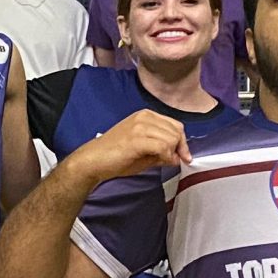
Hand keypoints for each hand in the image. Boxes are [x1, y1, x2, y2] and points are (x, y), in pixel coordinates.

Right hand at [69, 110, 190, 184]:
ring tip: (162, 161)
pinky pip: (162, 146)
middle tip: (173, 161)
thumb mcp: (143, 151)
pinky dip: (166, 156)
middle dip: (179, 148)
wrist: (94, 160)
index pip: (175, 125)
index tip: (183, 156)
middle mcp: (144, 117)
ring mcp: (140, 126)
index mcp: (146, 116)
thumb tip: (178, 156)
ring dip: (171, 153)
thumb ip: (161, 150)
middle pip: (176, 130)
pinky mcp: (137, 138)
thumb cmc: (115, 156)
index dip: (182, 142)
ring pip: (171, 138)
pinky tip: (160, 161)